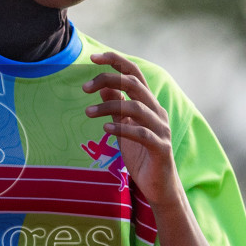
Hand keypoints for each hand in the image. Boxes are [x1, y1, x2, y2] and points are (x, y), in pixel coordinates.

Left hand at [82, 52, 178, 206]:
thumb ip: (116, 107)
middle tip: (84, 88)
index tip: (93, 58)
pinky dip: (122, 129)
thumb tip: (104, 85)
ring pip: (136, 107)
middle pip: (134, 84)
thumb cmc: (142, 156)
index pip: (134, 74)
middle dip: (108, 79)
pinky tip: (105, 129)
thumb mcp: (124, 128)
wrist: (159, 187)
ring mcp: (161, 130)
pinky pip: (142, 133)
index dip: (116, 61)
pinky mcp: (161, 148)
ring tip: (88, 113)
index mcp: (149, 104)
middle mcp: (157, 112)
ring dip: (109, 106)